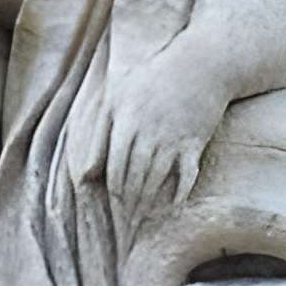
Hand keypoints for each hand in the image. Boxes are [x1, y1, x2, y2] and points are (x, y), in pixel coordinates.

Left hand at [104, 46, 229, 221]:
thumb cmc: (155, 76)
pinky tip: (172, 208)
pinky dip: (179, 194)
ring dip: (148, 203)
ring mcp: (173, 139)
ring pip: (157, 180)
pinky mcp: (195, 142)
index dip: (113, 189)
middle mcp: (149, 133)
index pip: (115, 167)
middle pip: (134, 178)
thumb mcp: (120, 94)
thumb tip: (84, 171)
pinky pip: (186, 175)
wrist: (201, 64)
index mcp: (127, 122)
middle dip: (128, 202)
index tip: (112, 204)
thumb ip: (99, 128)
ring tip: (141, 218)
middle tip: (124, 221)